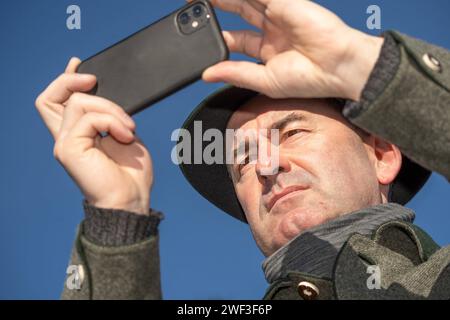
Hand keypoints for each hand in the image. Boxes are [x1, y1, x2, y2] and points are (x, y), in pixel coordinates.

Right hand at [35, 58, 153, 214]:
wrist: (132, 198)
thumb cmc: (132, 173)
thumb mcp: (124, 134)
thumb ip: (110, 116)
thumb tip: (105, 95)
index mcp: (79, 134)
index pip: (57, 102)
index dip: (65, 80)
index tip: (79, 64)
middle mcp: (66, 137)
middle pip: (50, 96)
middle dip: (73, 81)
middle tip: (95, 81)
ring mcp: (65, 143)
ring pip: (78, 103)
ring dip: (110, 109)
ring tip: (128, 128)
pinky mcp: (68, 148)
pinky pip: (88, 118)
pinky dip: (112, 121)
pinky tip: (125, 135)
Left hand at [197, 0, 383, 100]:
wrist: (337, 66)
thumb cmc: (310, 79)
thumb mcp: (264, 80)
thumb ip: (235, 73)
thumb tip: (207, 75)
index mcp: (267, 50)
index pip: (235, 39)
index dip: (217, 36)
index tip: (197, 36)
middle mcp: (271, 28)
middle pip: (237, 11)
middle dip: (216, 6)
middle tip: (194, 3)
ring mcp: (278, 12)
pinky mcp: (284, 2)